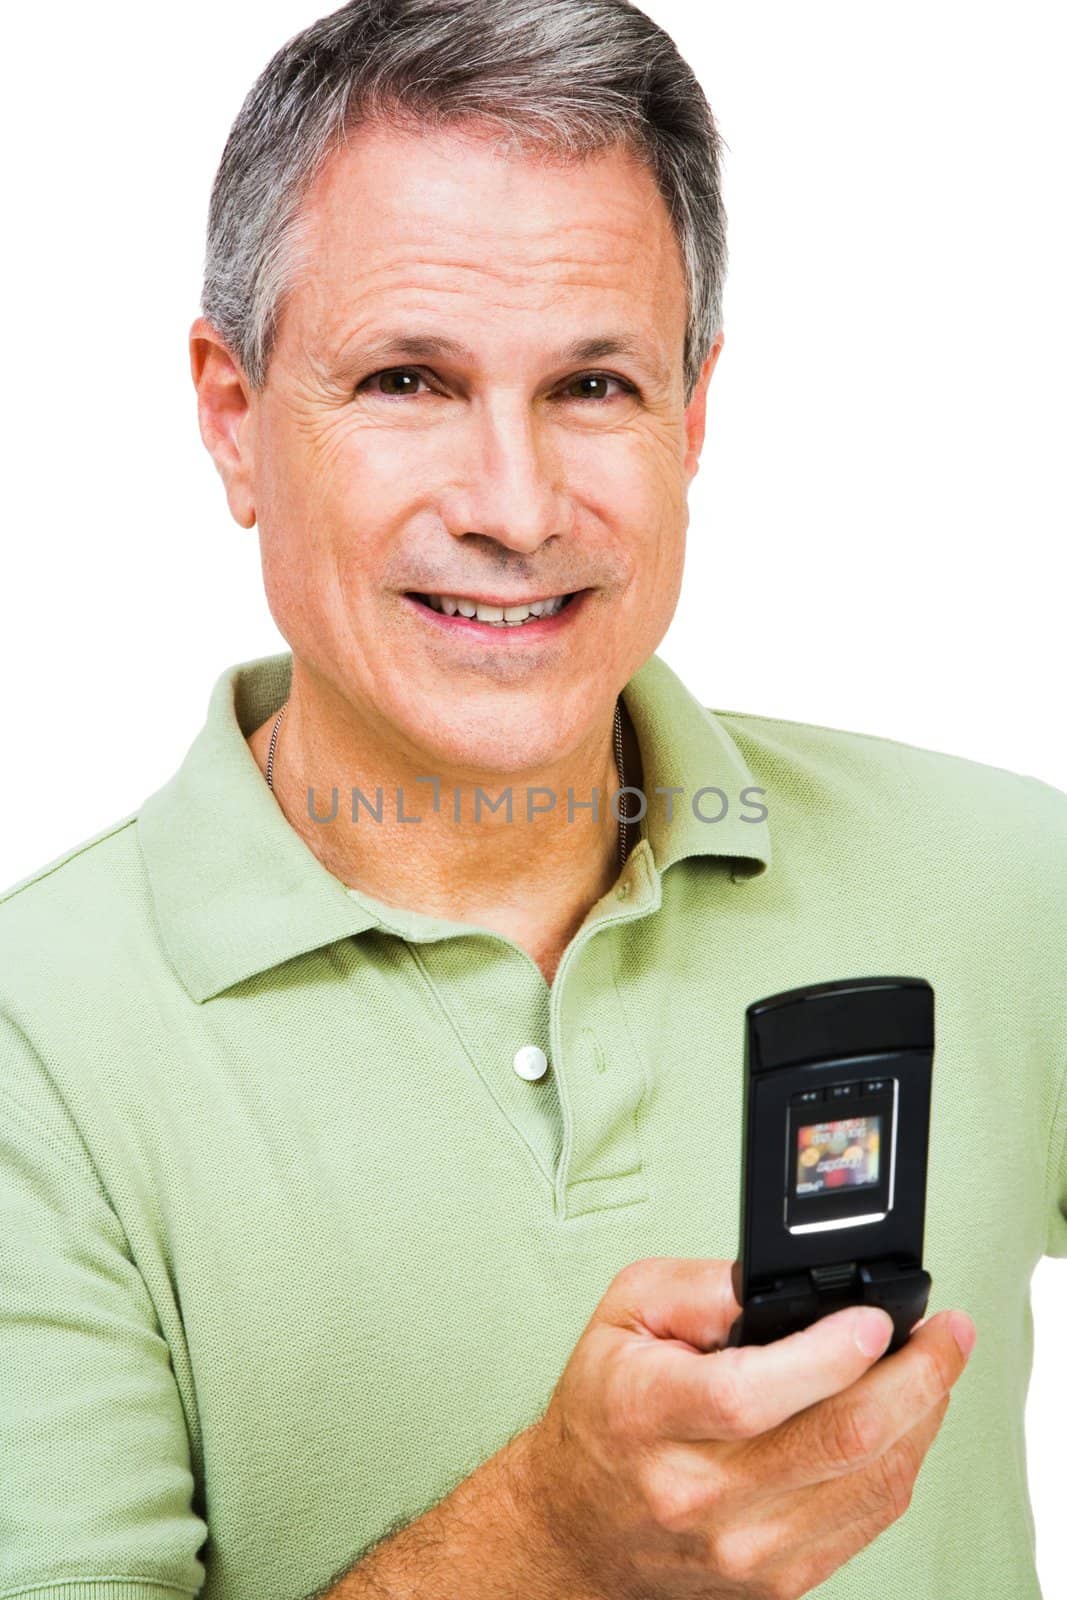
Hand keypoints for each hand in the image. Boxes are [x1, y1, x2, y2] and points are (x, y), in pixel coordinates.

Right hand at [522, 1256, 974, 1599]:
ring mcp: (743, 1548)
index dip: (829, 1354)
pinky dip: (901, 1463)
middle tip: (947, 1333)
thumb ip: (700, 1287)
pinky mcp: (777, 1581)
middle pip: (837, 1441)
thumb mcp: (626, 1312)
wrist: (577, 1526)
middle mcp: (697, 1493)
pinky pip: (868, 1521)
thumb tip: (781, 1283)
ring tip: (935, 1367)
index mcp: (648, 1415)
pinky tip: (905, 1420)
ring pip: (869, 1484)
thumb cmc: (605, 1411)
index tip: (875, 1319)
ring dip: (922, 1417)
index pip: (751, 1394)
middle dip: (915, 1377)